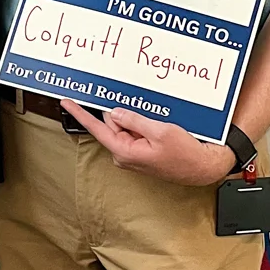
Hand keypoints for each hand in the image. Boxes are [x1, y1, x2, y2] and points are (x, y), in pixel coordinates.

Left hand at [60, 100, 236, 185]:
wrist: (203, 167)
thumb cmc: (185, 154)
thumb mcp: (160, 131)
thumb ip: (134, 120)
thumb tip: (114, 112)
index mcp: (125, 151)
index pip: (97, 128)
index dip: (80, 113)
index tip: (67, 102)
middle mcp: (125, 154)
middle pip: (112, 123)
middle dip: (121, 111)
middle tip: (134, 102)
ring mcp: (133, 153)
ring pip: (125, 125)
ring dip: (135, 117)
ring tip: (156, 120)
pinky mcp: (141, 151)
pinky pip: (135, 131)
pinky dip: (141, 123)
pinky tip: (156, 123)